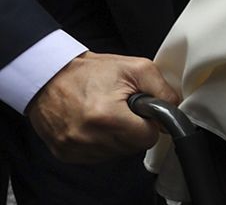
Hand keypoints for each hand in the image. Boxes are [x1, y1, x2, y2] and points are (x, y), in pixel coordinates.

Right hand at [27, 53, 176, 161]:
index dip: (149, 124)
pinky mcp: (65, 154)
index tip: (140, 112)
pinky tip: (93, 124)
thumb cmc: (89, 71)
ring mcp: (74, 148)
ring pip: (115, 153)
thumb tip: (175, 108)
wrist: (49, 76)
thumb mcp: (135, 68)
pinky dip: (99, 143)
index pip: (147, 138)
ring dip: (116, 137)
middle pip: (132, 147)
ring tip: (105, 114)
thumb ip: (163, 90)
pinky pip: (96, 157)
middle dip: (133, 129)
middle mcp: (88, 137)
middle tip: (121, 109)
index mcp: (107, 117)